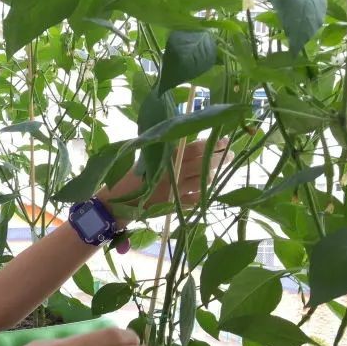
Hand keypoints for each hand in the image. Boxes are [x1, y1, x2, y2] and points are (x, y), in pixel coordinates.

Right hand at [101, 138, 230, 210]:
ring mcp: (175, 190)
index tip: (224, 140)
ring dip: (212, 177)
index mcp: (165, 158)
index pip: (195, 147)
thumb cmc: (127, 178)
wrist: (116, 203)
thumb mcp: (143, 159)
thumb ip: (162, 150)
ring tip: (216, 173)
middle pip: (203, 163)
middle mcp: (173, 173)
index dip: (212, 144)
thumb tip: (182, 140)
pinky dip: (202, 196)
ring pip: (202, 182)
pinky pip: (195, 200)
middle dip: (219, 159)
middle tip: (230, 156)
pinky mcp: (173, 205)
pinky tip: (206, 192)